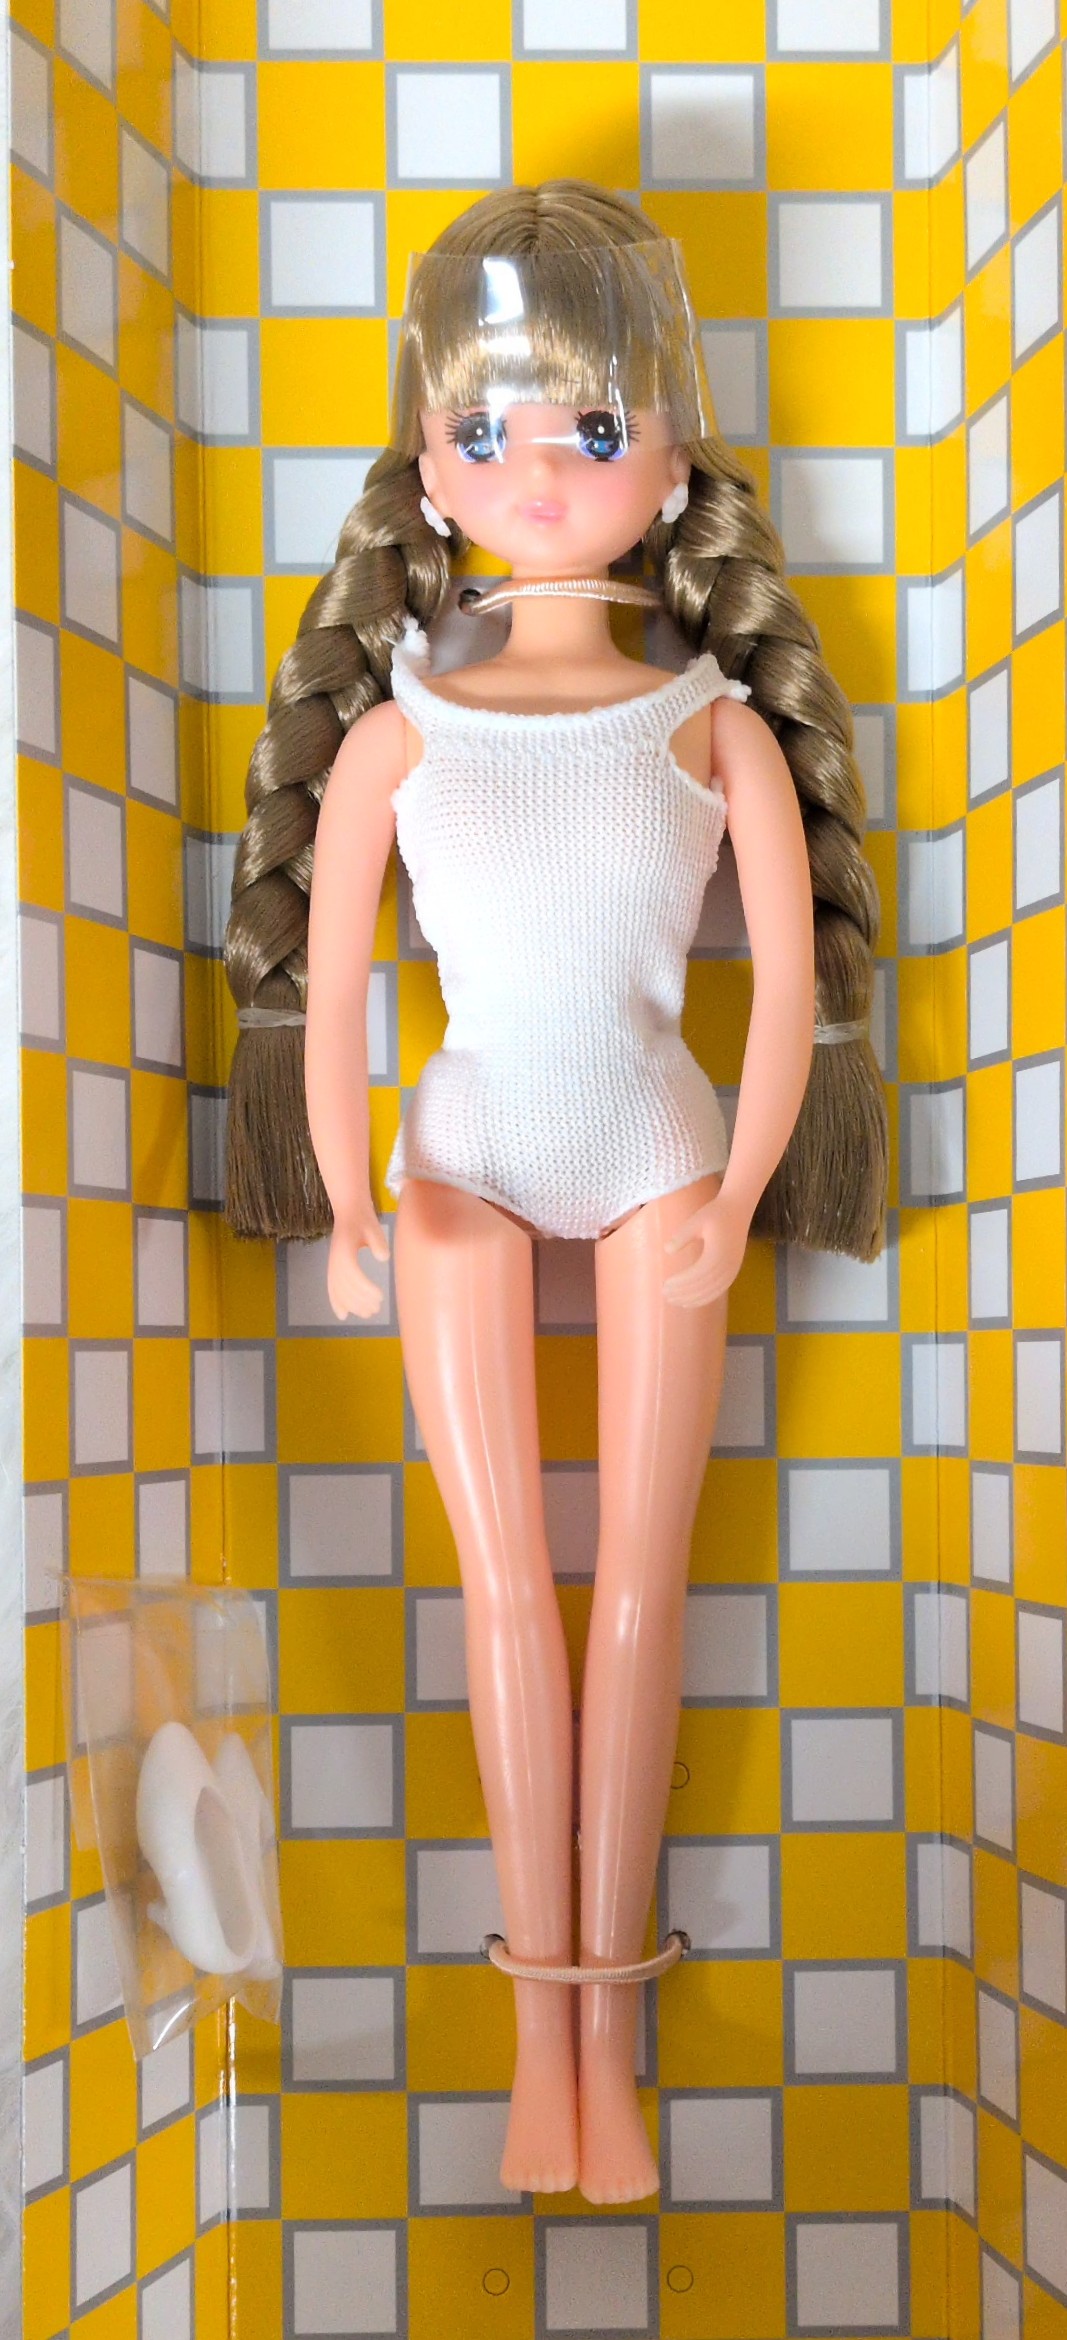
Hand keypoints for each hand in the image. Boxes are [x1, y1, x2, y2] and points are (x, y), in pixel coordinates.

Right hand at [326, 1203, 390, 1321]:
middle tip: (377, 1308)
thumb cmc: (363, 1218)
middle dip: (360, 1300)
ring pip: (338, 1290)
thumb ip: (378, 1242)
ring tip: (368, 1313)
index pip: (353, 1274)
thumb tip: (383, 1257)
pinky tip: (343, 1315)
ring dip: (351, 1304)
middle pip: (345, 1286)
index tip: (380, 1296)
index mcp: (344, 1250)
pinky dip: (336, 1302)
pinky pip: (332, 1288)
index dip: (365, 1288)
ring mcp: (333, 1264)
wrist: (348, 1210)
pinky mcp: (334, 1267)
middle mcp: (335, 1260)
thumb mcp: (373, 1226)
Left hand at [662, 1189, 749, 1307]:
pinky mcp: (733, 1270)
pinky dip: (704, 1298)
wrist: (738, 1209)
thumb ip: (682, 1235)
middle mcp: (727, 1265)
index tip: (665, 1284)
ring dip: (693, 1299)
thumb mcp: (696, 1220)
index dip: (681, 1283)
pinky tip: (690, 1301)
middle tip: (665, 1294)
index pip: (697, 1275)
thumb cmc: (715, 1213)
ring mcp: (733, 1269)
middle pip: (704, 1286)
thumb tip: (667, 1250)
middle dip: (684, 1293)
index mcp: (718, 1253)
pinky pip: (719, 1290)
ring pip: (711, 1291)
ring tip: (674, 1301)